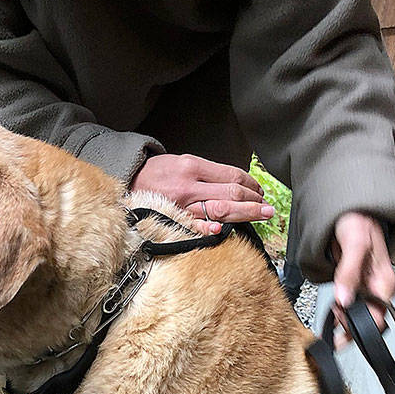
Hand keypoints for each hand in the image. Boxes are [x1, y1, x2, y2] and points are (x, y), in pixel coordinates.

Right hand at [131, 154, 273, 233]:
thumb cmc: (157, 173)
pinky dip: (209, 230)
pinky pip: (194, 227)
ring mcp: (181, 205)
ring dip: (244, 214)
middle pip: (231, 194)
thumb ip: (207, 173)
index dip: (251, 184)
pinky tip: (224, 232)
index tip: (260, 190)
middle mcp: (189, 186)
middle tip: (268, 208)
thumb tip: (236, 183)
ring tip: (261, 215)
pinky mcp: (172, 220)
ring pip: (220, 211)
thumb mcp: (182, 161)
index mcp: (192, 167)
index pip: (231, 176)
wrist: (127, 182)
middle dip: (253, 201)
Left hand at [332, 212, 394, 332]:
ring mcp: (368, 289)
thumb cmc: (359, 221)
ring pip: (358, 318)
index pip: (377, 318)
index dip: (358, 325)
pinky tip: (333, 309)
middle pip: (368, 322)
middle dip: (348, 324)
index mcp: (385, 282)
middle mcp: (379, 289)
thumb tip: (344, 300)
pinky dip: (340, 313)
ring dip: (342, 319)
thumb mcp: (355, 242)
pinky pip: (350, 308)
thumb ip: (349, 272)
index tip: (341, 318)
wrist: (352, 211)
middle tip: (334, 311)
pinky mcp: (358, 288)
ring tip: (332, 306)